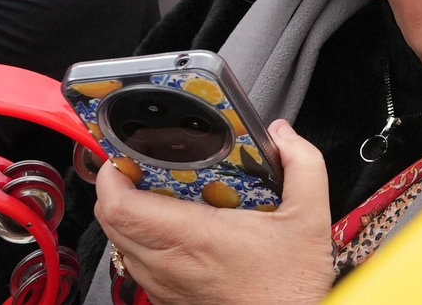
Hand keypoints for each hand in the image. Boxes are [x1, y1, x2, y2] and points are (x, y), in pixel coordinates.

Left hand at [95, 120, 334, 304]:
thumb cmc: (293, 287)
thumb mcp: (310, 217)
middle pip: (111, 222)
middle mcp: (170, 264)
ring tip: (155, 194)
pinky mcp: (169, 300)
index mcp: (196, 237)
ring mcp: (165, 286)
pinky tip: (174, 229)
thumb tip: (282, 133)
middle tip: (138, 167)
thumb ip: (302, 164)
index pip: (121, 207)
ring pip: (120, 244)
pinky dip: (141, 241)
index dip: (111, 177)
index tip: (123, 156)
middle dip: (116, 189)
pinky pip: (138, 265)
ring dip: (127, 216)